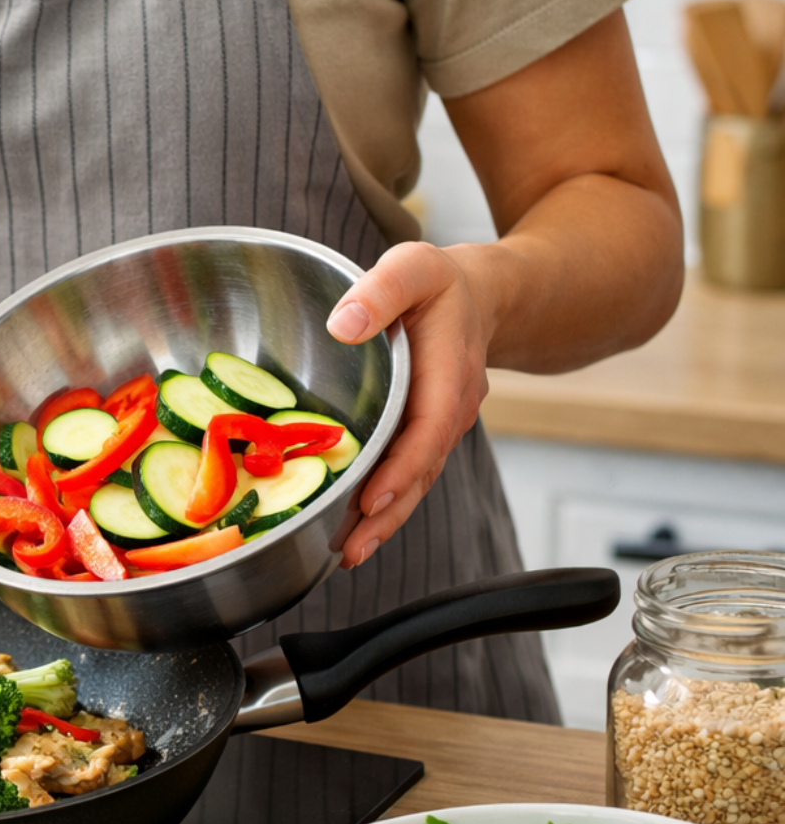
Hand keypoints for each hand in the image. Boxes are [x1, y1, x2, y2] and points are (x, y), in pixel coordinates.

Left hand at [323, 241, 492, 568]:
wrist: (481, 295)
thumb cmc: (439, 283)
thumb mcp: (412, 269)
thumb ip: (381, 290)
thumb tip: (342, 325)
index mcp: (449, 374)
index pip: (427, 431)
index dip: (401, 470)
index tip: (371, 501)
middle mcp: (449, 410)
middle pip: (421, 472)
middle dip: (388, 515)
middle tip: (350, 552)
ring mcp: (440, 427)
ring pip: (416, 482)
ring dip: (385, 521)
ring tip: (348, 555)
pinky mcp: (425, 434)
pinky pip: (409, 475)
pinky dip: (386, 505)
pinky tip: (355, 529)